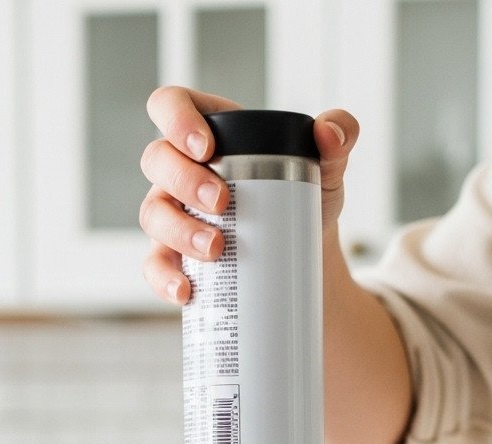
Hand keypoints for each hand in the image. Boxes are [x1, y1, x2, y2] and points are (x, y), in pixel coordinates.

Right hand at [140, 86, 359, 304]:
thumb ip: (338, 137)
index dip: (176, 119)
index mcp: (207, 131)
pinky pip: (154, 265)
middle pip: (156, 160)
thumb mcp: (324, 166)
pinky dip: (165, 278)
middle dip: (184, 181)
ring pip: (153, 214)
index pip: (170, 105)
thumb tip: (331, 133)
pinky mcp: (173, 255)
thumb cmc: (301, 196)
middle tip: (222, 203)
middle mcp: (180, 169)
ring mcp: (172, 213)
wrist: (301, 254)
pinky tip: (186, 291)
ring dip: (179, 231)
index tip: (205, 148)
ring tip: (216, 248)